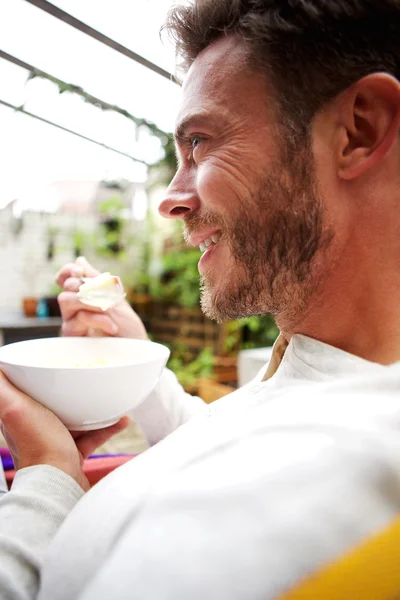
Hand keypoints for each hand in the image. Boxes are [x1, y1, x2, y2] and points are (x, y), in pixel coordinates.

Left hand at [0, 371, 129, 491]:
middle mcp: (34, 428)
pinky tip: (122, 419)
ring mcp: (54, 442)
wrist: (58, 485)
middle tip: (89, 377)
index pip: (28, 389)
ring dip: (93, 407)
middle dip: (72, 390)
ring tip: (109, 396)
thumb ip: (1, 386)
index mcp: (19, 414)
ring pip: (75, 418)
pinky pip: (92, 436)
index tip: (58, 363)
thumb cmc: (38, 448)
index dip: (41, 375)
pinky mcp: (72, 455)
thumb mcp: (13, 407)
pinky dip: (107, 427)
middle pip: (54, 402)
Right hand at [56, 257, 147, 339]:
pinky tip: (112, 326)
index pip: (65, 279)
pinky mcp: (73, 338)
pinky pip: (77, 319)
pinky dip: (97, 319)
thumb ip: (98, 281)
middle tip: (106, 295)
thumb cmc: (129, 329)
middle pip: (66, 288)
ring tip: (107, 308)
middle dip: (86, 286)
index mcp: (84, 297)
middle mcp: (74, 309)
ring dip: (89, 300)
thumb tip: (80, 260)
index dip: (68, 271)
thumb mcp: (116, 300)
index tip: (79, 271)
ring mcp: (72, 323)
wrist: (137, 353)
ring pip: (66, 300)